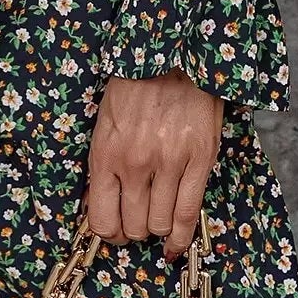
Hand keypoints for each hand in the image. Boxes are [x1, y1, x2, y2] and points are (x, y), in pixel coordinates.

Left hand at [87, 70, 223, 259]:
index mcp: (106, 154)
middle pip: (133, 227)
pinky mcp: (199, 160)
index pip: (101, 220)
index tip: (115, 230)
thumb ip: (102, 166)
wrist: (171, 54)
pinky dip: (182, 236)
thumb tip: (98, 205)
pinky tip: (176, 243)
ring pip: (160, 225)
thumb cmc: (135, 87)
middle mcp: (135, 164)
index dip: (109, 233)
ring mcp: (169, 163)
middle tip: (139, 220)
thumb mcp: (104, 125)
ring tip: (158, 218)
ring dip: (158, 228)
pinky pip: (189, 213)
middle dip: (135, 230)